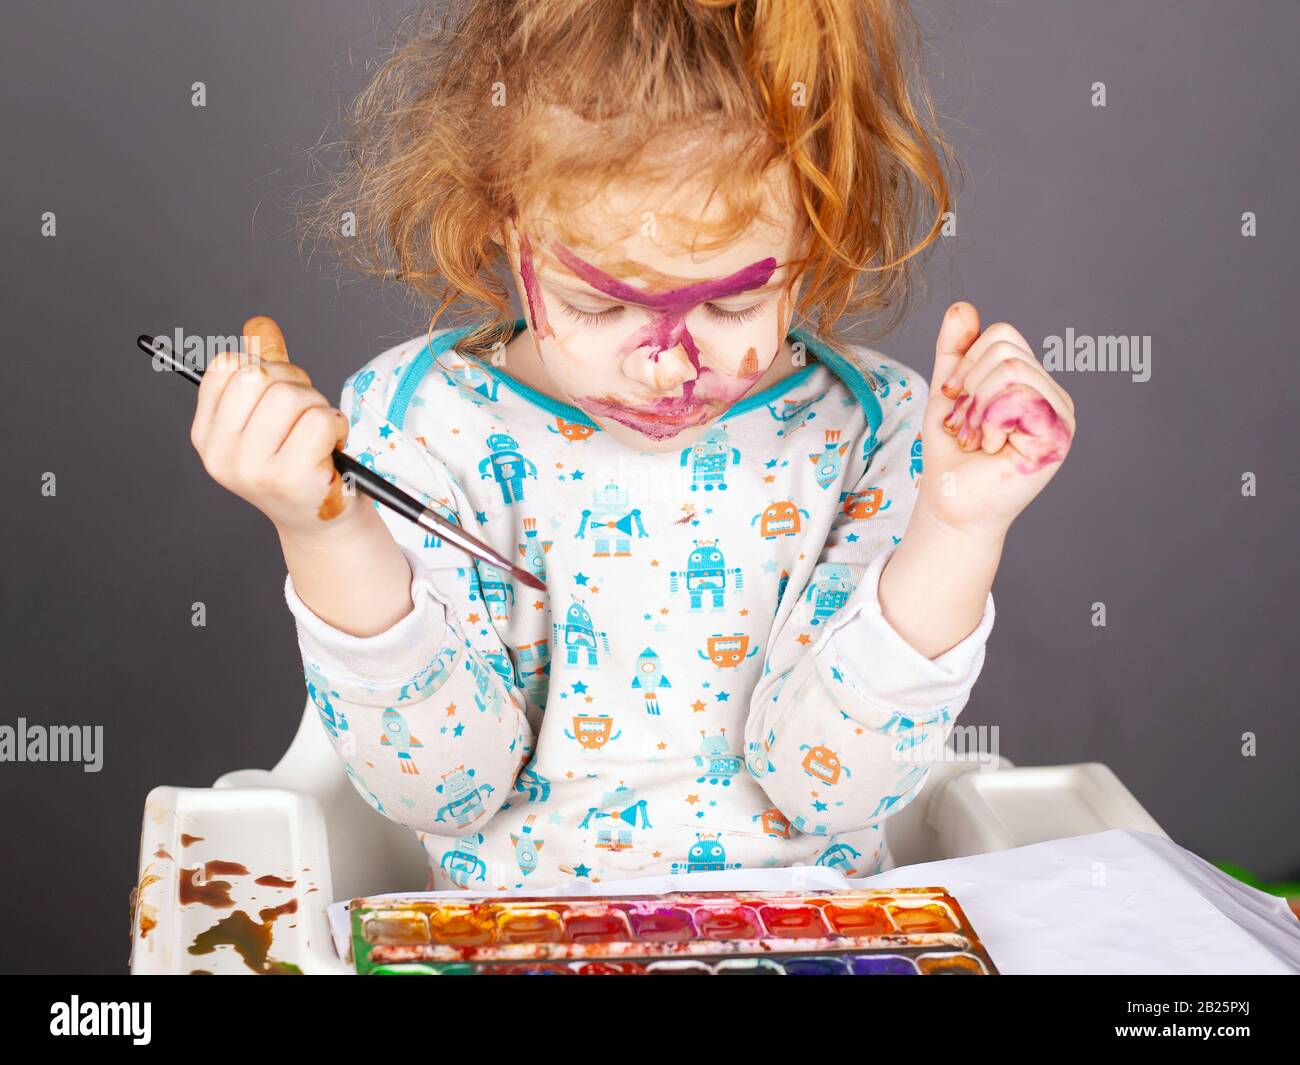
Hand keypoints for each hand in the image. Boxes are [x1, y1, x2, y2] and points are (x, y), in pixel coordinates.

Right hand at [190, 316, 356, 540]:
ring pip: (290, 396)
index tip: (280, 394)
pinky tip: (333, 448)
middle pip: (258, 375)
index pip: (226, 365)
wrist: (321, 522)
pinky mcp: (289, 478)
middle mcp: (220, 454)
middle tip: (308, 412)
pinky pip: (319, 420)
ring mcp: (252, 468)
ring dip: (318, 406)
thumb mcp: (275, 412)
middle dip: (295, 383)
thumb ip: (265, 367)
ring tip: (321, 433)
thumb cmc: (300, 461)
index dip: (264, 367)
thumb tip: (259, 322)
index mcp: (206, 434)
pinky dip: (337, 426)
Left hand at [917, 302, 1075, 538]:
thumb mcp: (949, 392)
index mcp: (1031, 381)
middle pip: (1005, 349)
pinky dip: (990, 422)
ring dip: (977, 409)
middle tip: (966, 427)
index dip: (966, 363)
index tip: (954, 400)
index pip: (1002, 335)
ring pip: (1012, 369)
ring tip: (978, 439)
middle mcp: (1052, 395)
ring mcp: (1060, 415)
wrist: (951, 502)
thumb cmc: (952, 453)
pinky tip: (993, 449)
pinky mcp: (1058, 435)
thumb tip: (963, 306)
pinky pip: (1019, 397)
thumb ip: (956, 351)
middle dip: (970, 388)